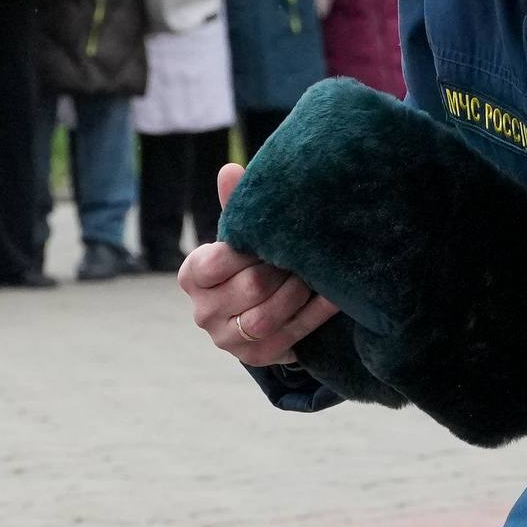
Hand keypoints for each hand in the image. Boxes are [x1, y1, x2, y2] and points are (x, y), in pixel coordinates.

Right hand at [180, 163, 339, 365]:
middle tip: (304, 253)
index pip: (214, 262)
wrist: (260, 309)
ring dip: (297, 293)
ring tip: (315, 274)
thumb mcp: (240, 235)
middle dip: (281, 268)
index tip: (272, 237)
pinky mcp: (254, 357)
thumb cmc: (249, 261)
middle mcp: (203, 311)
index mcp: (193, 276)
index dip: (247, 250)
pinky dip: (314, 315)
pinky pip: (289, 337)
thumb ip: (235, 205)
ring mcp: (226, 339)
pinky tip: (334, 297)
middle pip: (249, 287)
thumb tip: (230, 170)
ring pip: (264, 318)